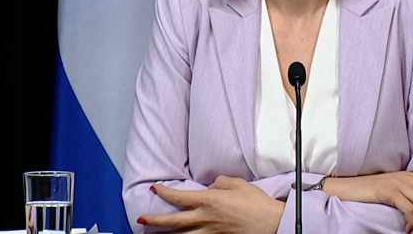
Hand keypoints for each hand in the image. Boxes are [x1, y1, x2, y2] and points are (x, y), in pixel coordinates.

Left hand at [138, 176, 283, 233]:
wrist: (271, 222)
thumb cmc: (256, 202)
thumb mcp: (237, 183)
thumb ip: (219, 182)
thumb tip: (211, 186)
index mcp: (209, 200)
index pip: (180, 196)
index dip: (165, 192)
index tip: (155, 188)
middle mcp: (206, 217)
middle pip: (174, 221)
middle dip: (155, 220)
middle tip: (141, 219)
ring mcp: (211, 232)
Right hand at [326, 172, 412, 233]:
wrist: (349, 187)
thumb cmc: (370, 190)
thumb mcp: (394, 187)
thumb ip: (409, 190)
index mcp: (409, 175)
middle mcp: (406, 177)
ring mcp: (397, 183)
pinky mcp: (389, 192)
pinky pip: (409, 208)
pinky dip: (412, 222)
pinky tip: (408, 229)